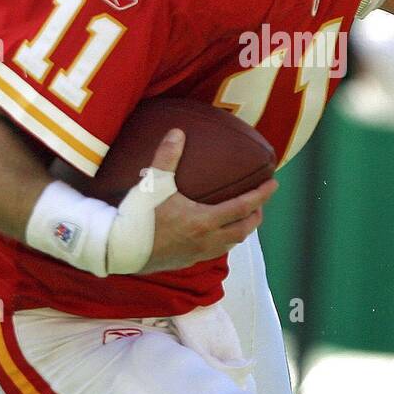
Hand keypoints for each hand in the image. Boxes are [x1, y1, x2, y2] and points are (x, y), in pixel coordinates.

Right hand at [139, 129, 278, 273]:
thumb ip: (167, 156)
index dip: (261, 195)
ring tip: (242, 217)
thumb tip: (178, 132)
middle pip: (243, 229)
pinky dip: (224, 240)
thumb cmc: (139, 217)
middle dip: (256, 215)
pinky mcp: (186, 262)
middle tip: (260, 202)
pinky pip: (215, 251)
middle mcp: (207, 240)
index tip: (274, 184)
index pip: (243, 207)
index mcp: (204, 220)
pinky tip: (214, 233)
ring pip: (231, 243)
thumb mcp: (154, 183)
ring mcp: (197, 254)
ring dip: (241, 230)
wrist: (119, 250)